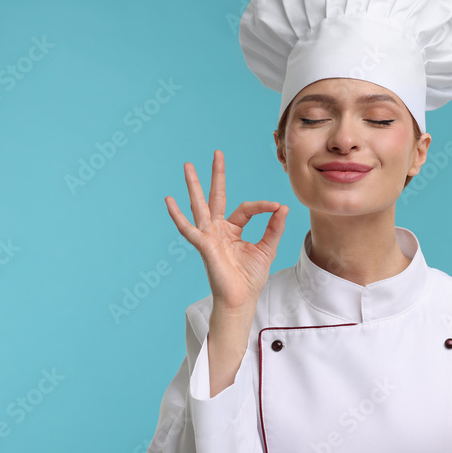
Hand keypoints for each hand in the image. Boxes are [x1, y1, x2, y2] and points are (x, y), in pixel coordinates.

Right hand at [165, 150, 288, 311]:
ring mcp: (209, 236)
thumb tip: (283, 207)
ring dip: (193, 185)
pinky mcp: (203, 245)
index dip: (263, 207)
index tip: (277, 208)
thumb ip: (274, 228)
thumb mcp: (267, 249)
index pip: (247, 208)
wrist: (241, 299)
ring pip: (199, 205)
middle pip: (216, 196)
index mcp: (233, 230)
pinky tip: (168, 200)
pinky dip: (177, 216)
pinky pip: (187, 229)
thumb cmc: (250, 278)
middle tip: (217, 153)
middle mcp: (218, 230)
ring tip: (187, 165)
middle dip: (216, 175)